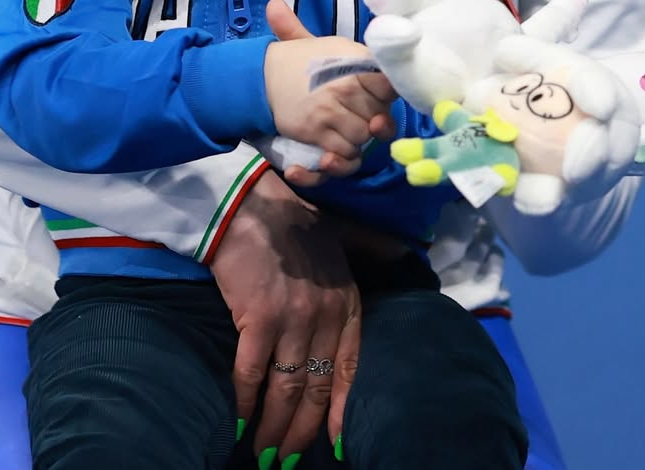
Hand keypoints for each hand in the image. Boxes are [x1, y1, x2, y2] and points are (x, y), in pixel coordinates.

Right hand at [209, 168, 359, 459]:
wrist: (249, 202)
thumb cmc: (292, 219)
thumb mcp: (341, 234)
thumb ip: (371, 246)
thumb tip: (405, 250)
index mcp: (347, 300)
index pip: (350, 368)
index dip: (339, 411)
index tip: (333, 444)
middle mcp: (326, 315)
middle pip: (315, 388)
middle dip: (301, 432)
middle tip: (286, 461)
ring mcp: (294, 318)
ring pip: (286, 388)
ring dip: (273, 428)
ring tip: (263, 455)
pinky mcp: (259, 318)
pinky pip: (252, 374)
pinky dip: (244, 403)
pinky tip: (239, 424)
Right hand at [263, 0, 396, 176]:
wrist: (261, 75)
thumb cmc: (302, 59)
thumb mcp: (331, 46)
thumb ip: (356, 49)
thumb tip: (367, 45)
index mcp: (354, 61)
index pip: (391, 84)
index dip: (390, 93)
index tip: (381, 94)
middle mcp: (345, 85)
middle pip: (382, 115)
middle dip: (376, 118)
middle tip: (362, 112)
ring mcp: (331, 110)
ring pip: (365, 137)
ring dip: (360, 137)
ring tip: (349, 126)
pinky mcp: (316, 131)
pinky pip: (345, 152)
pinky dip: (345, 153)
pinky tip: (339, 141)